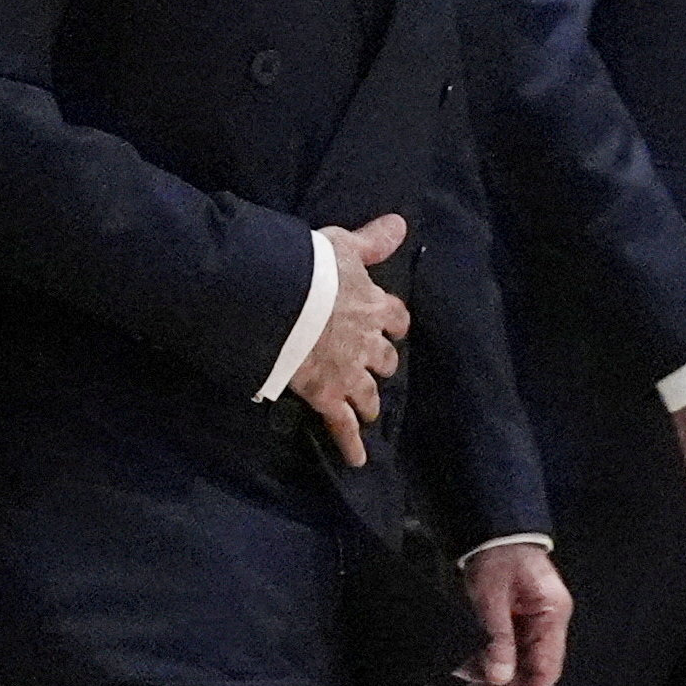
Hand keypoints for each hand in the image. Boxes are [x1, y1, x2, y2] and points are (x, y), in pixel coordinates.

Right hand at [288, 212, 412, 468]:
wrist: (283, 300)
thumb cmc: (310, 267)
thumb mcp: (342, 244)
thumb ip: (372, 240)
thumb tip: (402, 224)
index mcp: (372, 305)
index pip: (395, 316)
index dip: (394, 322)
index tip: (394, 326)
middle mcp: (367, 342)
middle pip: (385, 359)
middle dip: (382, 363)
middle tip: (378, 369)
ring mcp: (349, 372)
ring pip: (370, 393)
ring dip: (371, 402)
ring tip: (371, 412)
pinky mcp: (327, 394)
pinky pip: (343, 425)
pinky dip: (351, 444)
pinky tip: (357, 461)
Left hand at [456, 541, 572, 685]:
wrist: (493, 529)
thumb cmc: (498, 553)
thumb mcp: (492, 596)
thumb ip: (497, 638)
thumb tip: (499, 676)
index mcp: (552, 615)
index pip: (546, 671)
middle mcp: (548, 623)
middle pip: (530, 672)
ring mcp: (535, 622)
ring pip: (517, 663)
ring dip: (491, 673)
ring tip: (463, 675)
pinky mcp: (520, 619)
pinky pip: (508, 649)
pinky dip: (489, 658)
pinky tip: (469, 661)